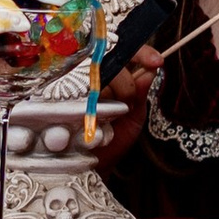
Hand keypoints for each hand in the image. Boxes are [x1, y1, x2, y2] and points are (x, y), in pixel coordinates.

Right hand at [87, 46, 159, 168]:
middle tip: (127, 106)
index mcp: (111, 76)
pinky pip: (80, 92)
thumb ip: (140, 93)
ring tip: (111, 117)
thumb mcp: (134, 117)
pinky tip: (96, 120)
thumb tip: (150, 71)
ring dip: (110, 97)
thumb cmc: (114, 140)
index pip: (125, 52)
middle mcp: (91, 77)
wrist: (95, 166)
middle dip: (126, 83)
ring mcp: (75, 86)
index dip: (142, 53)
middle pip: (111, 60)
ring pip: (97, 75)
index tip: (157, 61)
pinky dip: (94, 106)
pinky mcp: (60, 99)